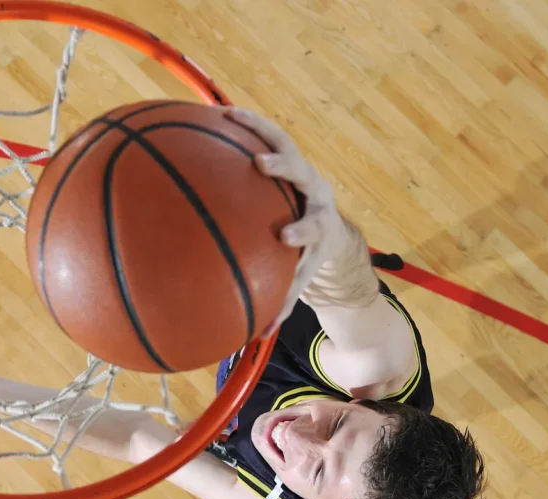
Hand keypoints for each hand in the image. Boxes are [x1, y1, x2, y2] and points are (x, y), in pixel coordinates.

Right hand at [225, 107, 350, 336]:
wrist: (330, 230)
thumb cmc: (306, 259)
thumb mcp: (297, 278)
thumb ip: (279, 301)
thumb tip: (254, 334)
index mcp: (321, 227)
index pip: (314, 229)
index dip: (301, 231)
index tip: (285, 237)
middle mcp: (314, 194)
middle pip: (303, 175)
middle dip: (285, 169)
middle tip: (262, 164)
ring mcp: (302, 172)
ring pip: (285, 143)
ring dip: (260, 131)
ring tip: (231, 117)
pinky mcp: (289, 155)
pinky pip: (265, 134)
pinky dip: (245, 124)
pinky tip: (217, 114)